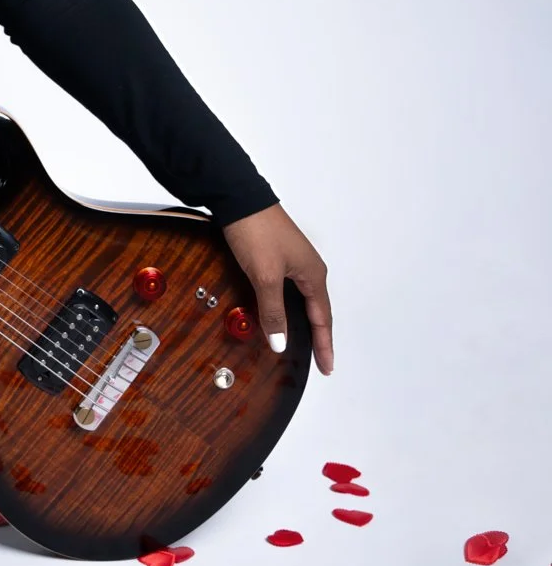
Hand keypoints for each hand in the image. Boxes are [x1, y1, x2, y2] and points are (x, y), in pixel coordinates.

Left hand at [221, 202, 332, 374]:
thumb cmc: (256, 231)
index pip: (323, 319)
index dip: (324, 345)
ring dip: (304, 322)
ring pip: (302, 300)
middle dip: (319, 336)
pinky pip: (289, 289)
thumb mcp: (265, 276)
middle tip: (321, 360)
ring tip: (304, 342)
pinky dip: (288, 307)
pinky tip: (278, 312)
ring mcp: (293, 261)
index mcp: (313, 275)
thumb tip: (280, 343)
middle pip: (317, 310)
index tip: (328, 367)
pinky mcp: (277, 256)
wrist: (237, 198)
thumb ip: (273, 311)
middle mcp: (308, 268)